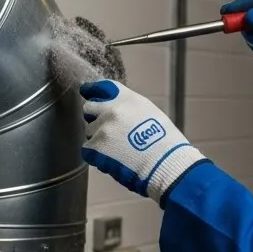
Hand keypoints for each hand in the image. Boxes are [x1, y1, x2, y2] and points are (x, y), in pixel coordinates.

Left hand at [80, 80, 206, 204]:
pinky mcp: (95, 148)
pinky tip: (111, 161)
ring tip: (115, 150)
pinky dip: (96, 156)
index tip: (87, 92)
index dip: (94, 91)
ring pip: (89, 131)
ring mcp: (101, 128)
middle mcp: (111, 109)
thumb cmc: (165, 142)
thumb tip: (118, 111)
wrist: (164, 164)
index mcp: (127, 99)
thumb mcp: (151, 114)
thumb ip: (130, 109)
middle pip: (89, 108)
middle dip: (94, 117)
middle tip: (106, 129)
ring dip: (97, 139)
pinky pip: (88, 150)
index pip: (102, 87)